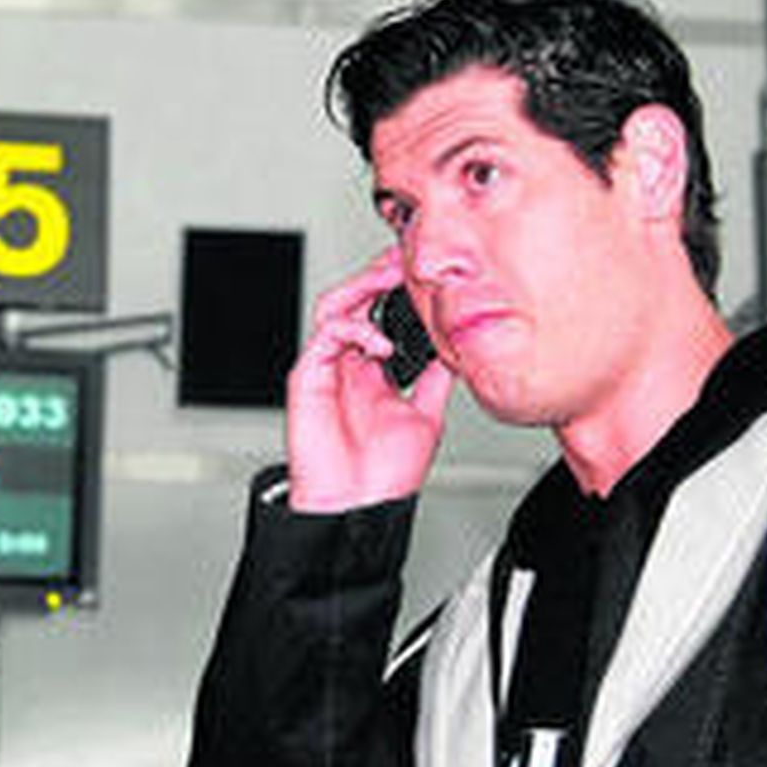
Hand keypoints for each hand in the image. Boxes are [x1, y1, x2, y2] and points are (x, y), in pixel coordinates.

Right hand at [285, 248, 455, 511]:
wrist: (358, 507)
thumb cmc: (384, 475)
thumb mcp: (427, 415)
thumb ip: (435, 380)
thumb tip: (458, 351)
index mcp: (372, 370)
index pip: (378, 313)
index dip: (394, 289)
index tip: (419, 271)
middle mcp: (347, 364)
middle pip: (353, 301)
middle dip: (376, 275)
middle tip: (401, 259)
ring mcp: (327, 369)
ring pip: (332, 309)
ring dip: (360, 289)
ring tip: (387, 279)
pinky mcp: (308, 378)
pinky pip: (323, 337)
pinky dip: (352, 329)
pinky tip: (379, 343)